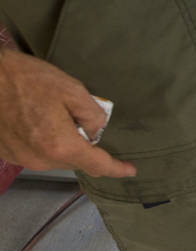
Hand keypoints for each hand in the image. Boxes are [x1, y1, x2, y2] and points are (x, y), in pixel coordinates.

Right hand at [0, 48, 134, 177]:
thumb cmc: (25, 79)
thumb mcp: (72, 90)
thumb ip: (93, 116)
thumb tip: (95, 133)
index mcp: (61, 146)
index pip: (97, 165)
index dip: (116, 168)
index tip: (130, 170)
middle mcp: (40, 160)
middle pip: (76, 160)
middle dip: (82, 144)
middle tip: (73, 114)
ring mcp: (21, 159)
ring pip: (56, 157)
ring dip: (61, 142)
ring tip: (48, 113)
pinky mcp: (7, 153)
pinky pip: (36, 152)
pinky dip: (43, 141)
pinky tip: (34, 119)